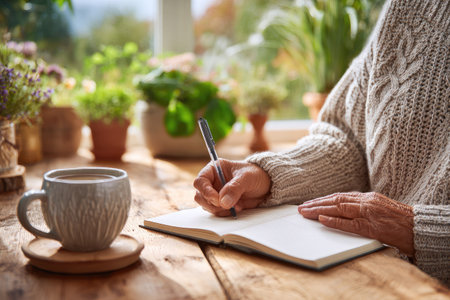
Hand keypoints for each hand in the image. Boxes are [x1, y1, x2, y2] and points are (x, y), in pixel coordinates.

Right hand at [193, 159, 270, 216]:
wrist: (266, 185)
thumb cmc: (256, 175)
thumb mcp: (247, 178)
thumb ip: (234, 188)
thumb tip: (222, 202)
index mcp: (214, 169)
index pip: (200, 181)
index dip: (205, 191)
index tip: (216, 199)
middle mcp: (212, 182)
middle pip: (200, 196)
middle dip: (211, 203)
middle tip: (226, 206)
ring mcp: (216, 194)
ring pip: (206, 206)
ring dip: (218, 210)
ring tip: (235, 206)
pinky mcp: (221, 204)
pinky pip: (216, 212)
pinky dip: (224, 213)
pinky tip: (237, 208)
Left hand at [298, 192, 413, 255]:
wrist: (419, 227)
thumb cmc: (399, 221)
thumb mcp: (379, 209)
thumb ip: (362, 208)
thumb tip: (342, 211)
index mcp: (367, 197)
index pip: (340, 196)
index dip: (323, 199)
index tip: (310, 203)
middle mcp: (366, 202)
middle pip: (336, 200)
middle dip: (316, 203)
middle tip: (301, 208)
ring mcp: (369, 213)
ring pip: (339, 208)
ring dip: (319, 209)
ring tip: (305, 212)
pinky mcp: (372, 226)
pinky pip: (350, 223)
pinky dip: (335, 220)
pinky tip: (322, 219)